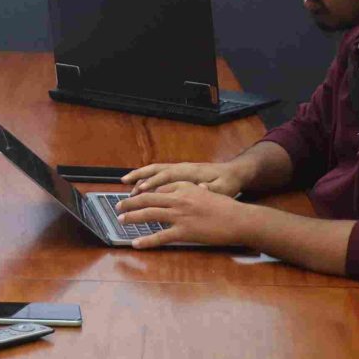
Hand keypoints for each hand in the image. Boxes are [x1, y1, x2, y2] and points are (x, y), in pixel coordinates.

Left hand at [115, 183, 255, 249]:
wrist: (239, 219)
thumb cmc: (226, 207)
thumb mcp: (207, 192)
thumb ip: (192, 191)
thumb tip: (184, 193)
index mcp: (184, 187)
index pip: (158, 188)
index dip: (143, 192)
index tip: (134, 196)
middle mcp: (179, 199)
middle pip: (148, 198)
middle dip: (130, 202)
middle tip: (119, 206)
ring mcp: (180, 216)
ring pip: (150, 214)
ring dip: (132, 217)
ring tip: (121, 220)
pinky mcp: (184, 232)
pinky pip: (161, 236)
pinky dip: (146, 240)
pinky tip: (137, 243)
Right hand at [123, 161, 244, 196]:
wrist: (234, 173)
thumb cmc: (228, 183)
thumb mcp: (224, 188)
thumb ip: (211, 189)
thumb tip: (200, 187)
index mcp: (190, 172)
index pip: (168, 175)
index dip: (154, 182)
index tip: (140, 190)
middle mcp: (182, 168)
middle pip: (156, 170)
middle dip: (139, 178)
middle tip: (125, 188)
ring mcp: (180, 169)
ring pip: (155, 169)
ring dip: (140, 175)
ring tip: (125, 182)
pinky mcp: (180, 173)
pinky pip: (159, 172)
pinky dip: (147, 176)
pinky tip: (139, 184)